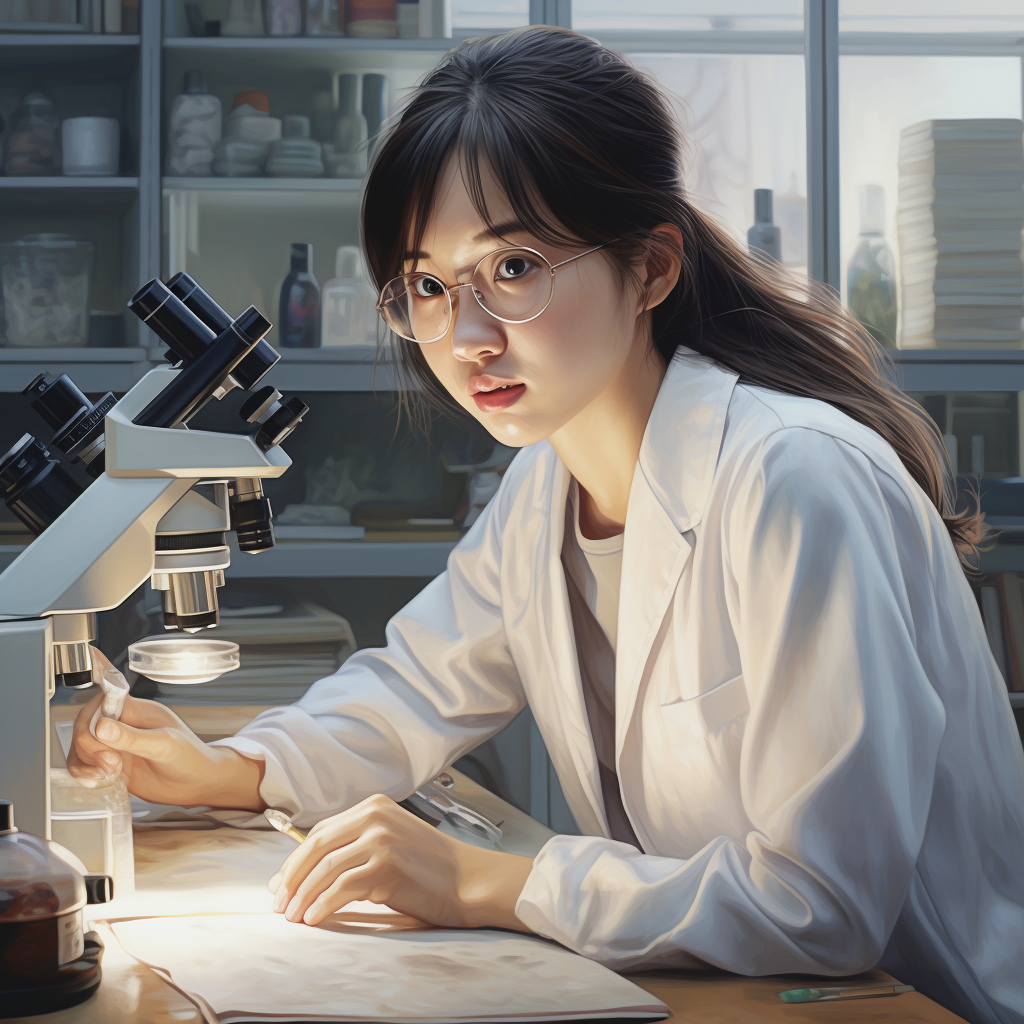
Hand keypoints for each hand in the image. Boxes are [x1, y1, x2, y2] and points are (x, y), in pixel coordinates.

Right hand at [67, 647, 265, 810]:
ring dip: (87, 762)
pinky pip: (82, 765)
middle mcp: (121, 724)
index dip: (93, 704)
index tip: (91, 696)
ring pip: (80, 746)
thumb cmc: (189, 758)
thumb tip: (102, 727)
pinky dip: (85, 774)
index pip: (104, 697)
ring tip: (112, 772)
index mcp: (136, 710)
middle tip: (112, 762)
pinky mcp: (109, 764)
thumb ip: (132, 737)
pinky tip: (102, 780)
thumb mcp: (163, 745)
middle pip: (85, 725)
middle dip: (90, 745)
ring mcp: (114, 745)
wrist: (196, 785)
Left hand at [268, 793, 535, 929]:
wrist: (469, 880)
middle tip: (280, 902)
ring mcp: (381, 839)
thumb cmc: (432, 868)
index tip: (281, 883)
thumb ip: (357, 846)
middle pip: (317, 846)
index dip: (295, 859)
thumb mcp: (392, 842)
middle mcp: (375, 817)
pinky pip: (342, 888)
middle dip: (292, 877)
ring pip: (325, 868)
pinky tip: (315, 918)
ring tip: (294, 916)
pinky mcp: (386, 866)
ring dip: (303, 896)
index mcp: (374, 806)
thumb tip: (309, 873)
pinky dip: (322, 905)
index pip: (321, 831)